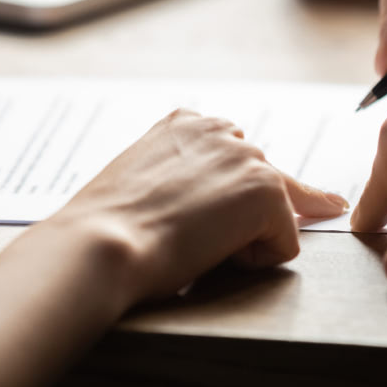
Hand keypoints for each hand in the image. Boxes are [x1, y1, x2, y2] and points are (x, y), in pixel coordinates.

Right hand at [44, 108, 346, 305]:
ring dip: (243, 239)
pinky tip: (210, 254)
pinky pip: (285, 246)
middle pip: (263, 183)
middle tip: (194, 235)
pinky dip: (256, 263)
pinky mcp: (267, 191)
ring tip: (193, 243)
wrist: (101, 246)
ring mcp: (248, 157)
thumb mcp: (140, 182)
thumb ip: (179, 176)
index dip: (227, 196)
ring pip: (275, 215)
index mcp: (186, 124)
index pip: (233, 159)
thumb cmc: (107, 229)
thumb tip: (208, 202)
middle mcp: (222, 130)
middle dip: (243, 216)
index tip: (218, 211)